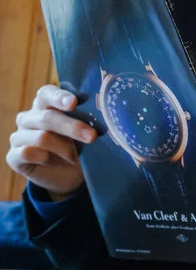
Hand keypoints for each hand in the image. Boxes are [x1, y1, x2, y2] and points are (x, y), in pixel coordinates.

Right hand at [5, 85, 96, 200]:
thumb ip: (88, 121)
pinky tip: (51, 161)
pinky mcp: (14, 156)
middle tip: (92, 136)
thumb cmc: (78, 146)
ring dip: (64, 148)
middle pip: (48, 117)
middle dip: (72, 127)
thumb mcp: (85, 132)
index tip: (74, 103)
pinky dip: (44, 158)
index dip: (60, 97)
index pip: (47, 93)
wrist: (69, 175)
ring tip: (75, 157)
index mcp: (45, 105)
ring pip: (41, 137)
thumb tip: (106, 115)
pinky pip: (28, 153)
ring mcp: (19, 136)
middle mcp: (29, 118)